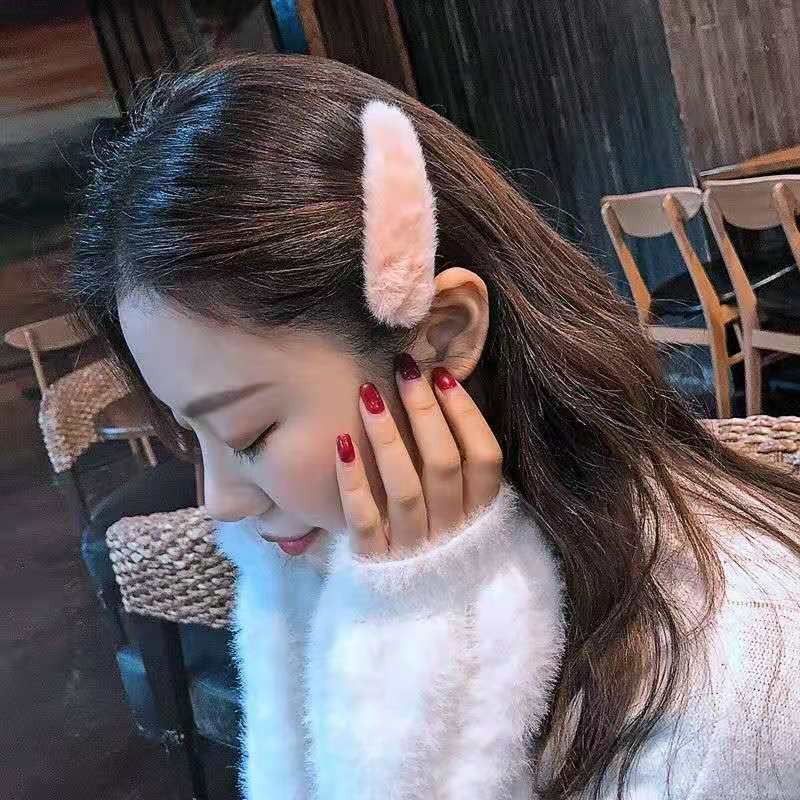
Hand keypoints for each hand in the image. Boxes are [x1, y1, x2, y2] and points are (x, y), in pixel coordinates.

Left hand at [334, 353, 502, 556]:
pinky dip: (353, 481)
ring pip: (404, 486)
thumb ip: (460, 471)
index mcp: (481, 515)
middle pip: (443, 463)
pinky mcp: (375, 562)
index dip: (465, 413)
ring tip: (369, 393)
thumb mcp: (464, 513)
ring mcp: (413, 548)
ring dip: (387, 436)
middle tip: (404, 370)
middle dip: (423, 410)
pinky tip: (342, 443)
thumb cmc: (438, 546)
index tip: (441, 375)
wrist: (413, 616)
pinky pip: (363, 519)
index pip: (484, 457)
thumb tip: (440, 396)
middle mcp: (452, 530)